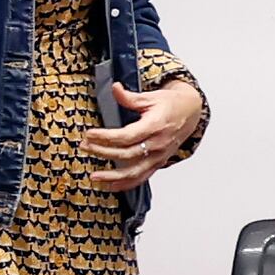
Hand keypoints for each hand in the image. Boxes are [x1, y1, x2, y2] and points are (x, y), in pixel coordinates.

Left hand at [77, 76, 204, 186]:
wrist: (190, 113)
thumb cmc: (170, 104)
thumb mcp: (150, 96)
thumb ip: (130, 97)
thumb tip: (114, 88)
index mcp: (155, 126)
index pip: (126, 136)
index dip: (106, 137)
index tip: (89, 134)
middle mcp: (157, 144)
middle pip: (126, 154)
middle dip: (103, 152)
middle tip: (85, 146)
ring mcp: (159, 156)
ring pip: (134, 172)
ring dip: (113, 176)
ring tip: (94, 176)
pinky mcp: (158, 162)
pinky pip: (142, 177)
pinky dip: (126, 184)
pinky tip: (111, 186)